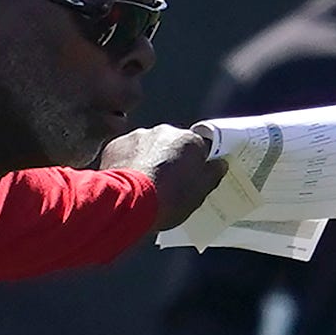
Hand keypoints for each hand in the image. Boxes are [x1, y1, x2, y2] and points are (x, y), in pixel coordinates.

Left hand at [104, 124, 222, 227]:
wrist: (129, 203)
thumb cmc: (168, 199)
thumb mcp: (200, 193)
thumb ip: (212, 174)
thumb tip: (219, 165)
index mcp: (189, 140)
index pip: (197, 147)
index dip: (195, 163)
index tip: (191, 177)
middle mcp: (163, 131)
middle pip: (171, 144)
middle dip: (170, 159)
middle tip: (167, 184)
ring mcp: (137, 136)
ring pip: (147, 147)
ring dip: (148, 160)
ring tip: (145, 186)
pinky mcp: (115, 145)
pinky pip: (126, 152)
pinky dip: (128, 163)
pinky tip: (128, 182)